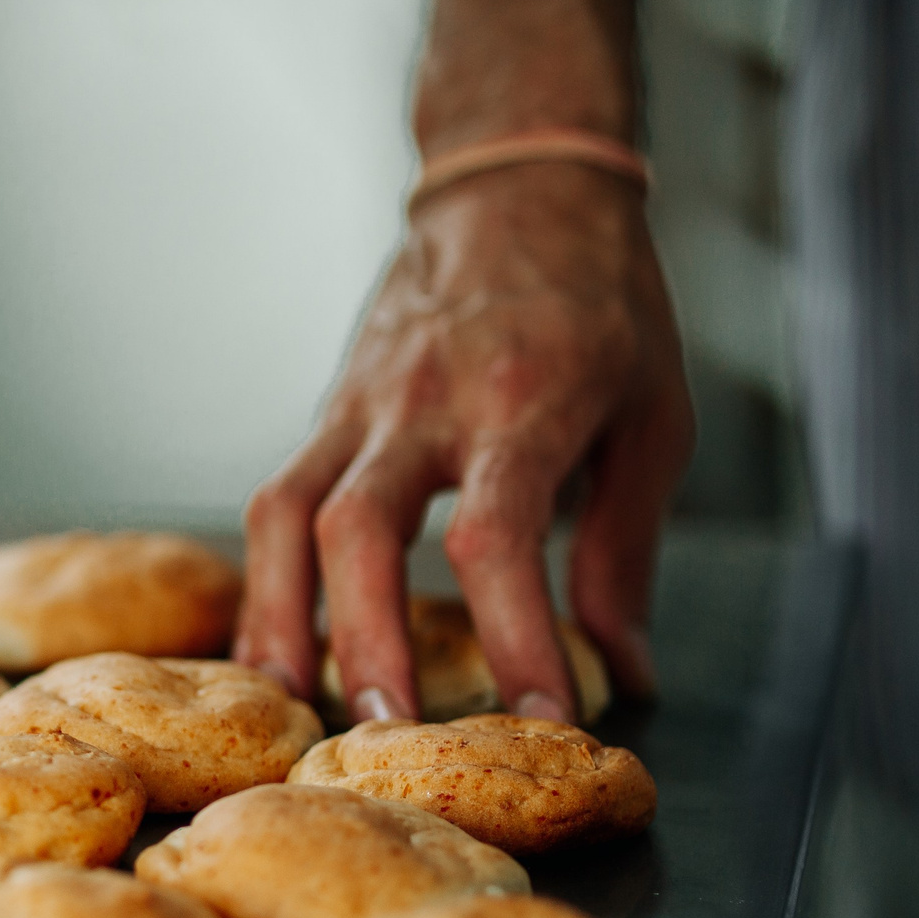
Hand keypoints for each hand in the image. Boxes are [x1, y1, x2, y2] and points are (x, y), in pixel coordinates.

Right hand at [235, 163, 692, 721]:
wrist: (516, 189)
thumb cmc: (600, 303)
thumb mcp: (652, 419)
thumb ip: (624, 551)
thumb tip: (618, 669)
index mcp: (523, 399)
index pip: (499, 533)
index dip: (515, 634)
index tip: (541, 715)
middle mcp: (424, 401)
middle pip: (359, 528)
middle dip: (366, 638)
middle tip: (386, 728)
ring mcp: (360, 404)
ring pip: (283, 512)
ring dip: (280, 615)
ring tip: (291, 701)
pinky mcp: (328, 413)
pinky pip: (273, 503)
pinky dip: (266, 584)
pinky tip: (271, 649)